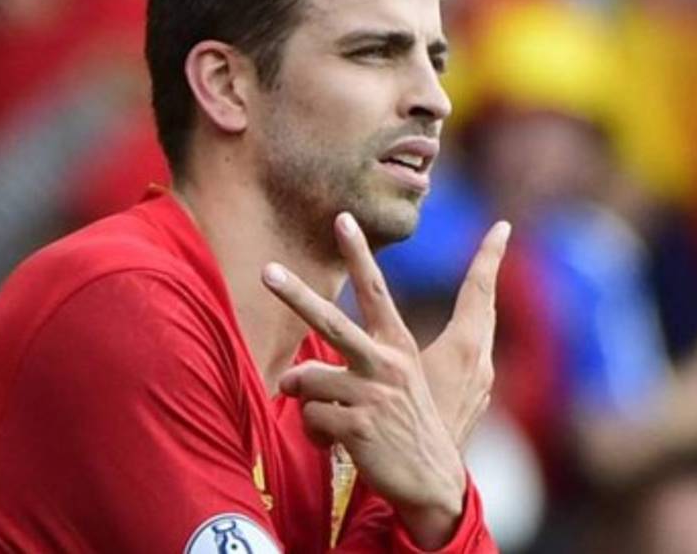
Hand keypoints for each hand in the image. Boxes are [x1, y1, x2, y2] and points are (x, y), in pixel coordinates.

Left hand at [260, 213, 507, 546]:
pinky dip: (315, 433)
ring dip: (306, 402)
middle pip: (331, 322)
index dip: (358, 255)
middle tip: (266, 270)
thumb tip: (287, 377)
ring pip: (306, 379)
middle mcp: (387, 363)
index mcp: (398, 346)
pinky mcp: (358, 425)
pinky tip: (339, 444)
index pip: (376, 291)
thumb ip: (341, 370)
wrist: (430, 477)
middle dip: (296, 295)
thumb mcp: (389, 386)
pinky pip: (309, 417)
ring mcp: (373, 393)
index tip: (342, 218)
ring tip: (330, 419)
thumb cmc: (401, 426)